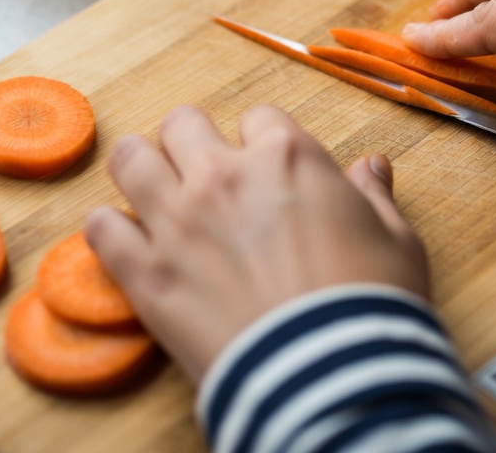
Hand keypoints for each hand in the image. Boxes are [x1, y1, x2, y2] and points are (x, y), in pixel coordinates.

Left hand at [85, 104, 428, 382]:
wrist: (332, 379)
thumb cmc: (371, 305)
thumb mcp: (396, 241)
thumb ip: (373, 197)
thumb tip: (371, 167)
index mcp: (287, 157)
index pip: (259, 117)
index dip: (262, 141)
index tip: (267, 167)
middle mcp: (225, 175)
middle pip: (182, 124)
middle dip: (192, 142)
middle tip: (202, 173)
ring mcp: (178, 221)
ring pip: (129, 160)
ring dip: (140, 170)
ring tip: (150, 192)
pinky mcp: (146, 274)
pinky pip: (100, 229)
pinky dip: (108, 230)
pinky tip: (125, 242)